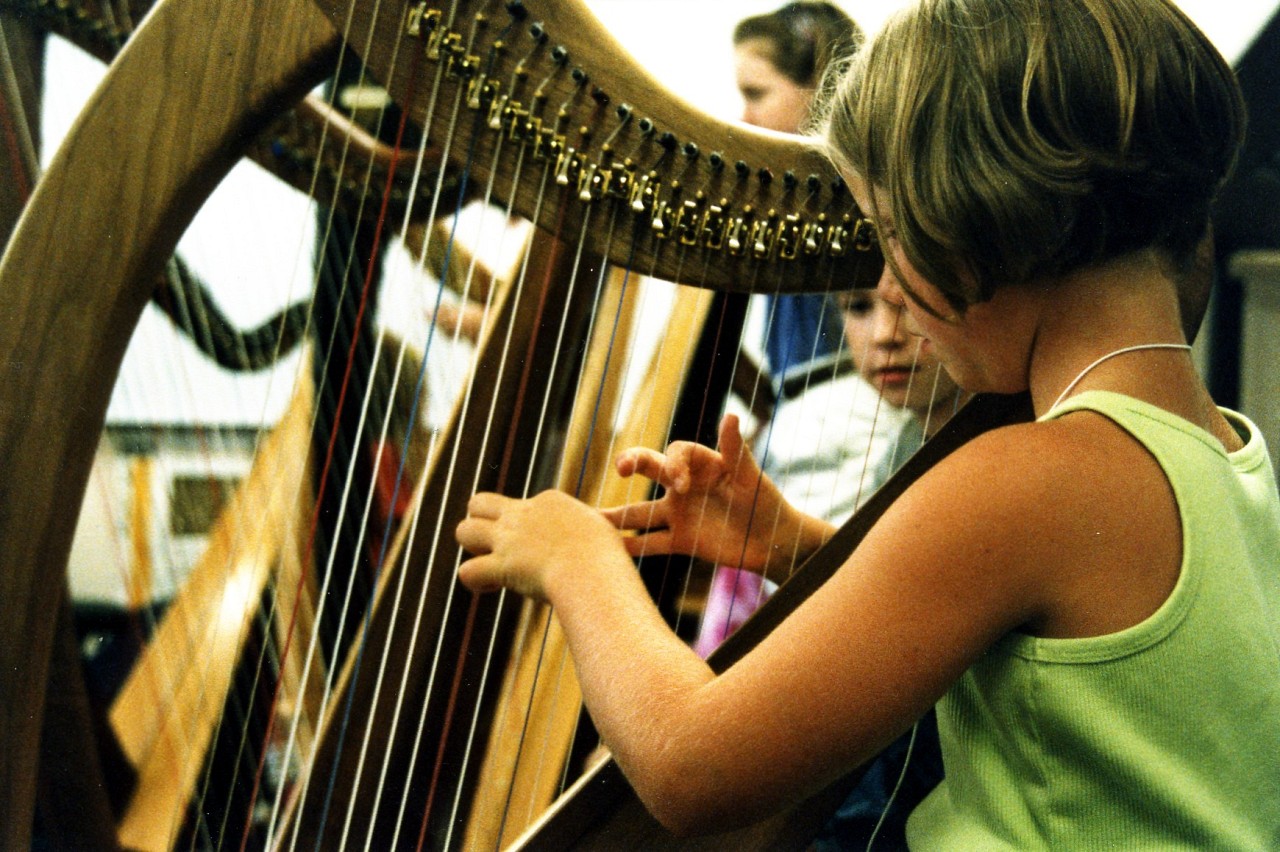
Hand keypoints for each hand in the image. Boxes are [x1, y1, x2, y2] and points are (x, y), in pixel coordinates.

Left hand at [456, 489, 627, 598]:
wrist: (596, 570)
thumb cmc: (607, 556)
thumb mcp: (602, 530)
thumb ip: (588, 529)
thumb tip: (592, 534)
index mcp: (548, 502)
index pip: (521, 505)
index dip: (525, 528)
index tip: (542, 550)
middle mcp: (523, 514)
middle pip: (478, 503)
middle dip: (480, 522)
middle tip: (497, 546)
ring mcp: (509, 539)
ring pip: (464, 531)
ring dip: (472, 548)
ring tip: (490, 564)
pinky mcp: (501, 566)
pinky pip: (467, 571)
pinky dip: (475, 581)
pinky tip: (491, 587)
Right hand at [604, 414, 810, 574]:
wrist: (774, 542)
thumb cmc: (767, 503)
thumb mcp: (751, 477)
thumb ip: (736, 449)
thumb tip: (730, 415)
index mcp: (702, 464)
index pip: (677, 452)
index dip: (674, 464)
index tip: (681, 484)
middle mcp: (685, 486)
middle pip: (651, 469)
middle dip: (633, 463)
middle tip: (622, 469)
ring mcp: (680, 514)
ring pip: (640, 512)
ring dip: (615, 515)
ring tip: (587, 518)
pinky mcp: (681, 541)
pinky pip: (650, 543)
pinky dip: (630, 547)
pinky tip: (608, 551)